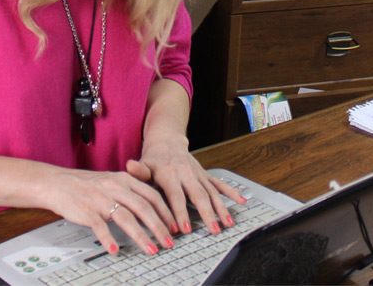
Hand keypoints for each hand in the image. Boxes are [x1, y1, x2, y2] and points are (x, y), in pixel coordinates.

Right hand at [42, 167, 177, 256]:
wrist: (58, 183)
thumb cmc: (87, 185)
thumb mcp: (113, 181)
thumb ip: (132, 191)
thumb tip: (154, 208)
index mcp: (124, 179)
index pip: (152, 196)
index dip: (166, 213)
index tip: (174, 227)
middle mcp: (115, 188)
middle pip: (143, 208)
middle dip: (159, 227)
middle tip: (168, 242)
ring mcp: (101, 199)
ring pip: (126, 218)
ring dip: (141, 236)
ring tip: (150, 250)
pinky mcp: (87, 211)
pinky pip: (100, 227)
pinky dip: (108, 239)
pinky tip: (115, 249)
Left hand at [129, 136, 245, 237]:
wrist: (167, 141)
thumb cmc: (153, 159)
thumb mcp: (143, 164)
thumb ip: (139, 171)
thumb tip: (130, 166)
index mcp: (170, 174)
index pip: (176, 196)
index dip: (180, 213)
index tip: (183, 229)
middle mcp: (186, 174)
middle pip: (199, 196)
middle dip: (207, 214)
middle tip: (213, 230)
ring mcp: (198, 174)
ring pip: (212, 192)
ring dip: (221, 208)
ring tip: (227, 224)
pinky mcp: (205, 175)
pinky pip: (220, 184)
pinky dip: (232, 193)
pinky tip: (241, 202)